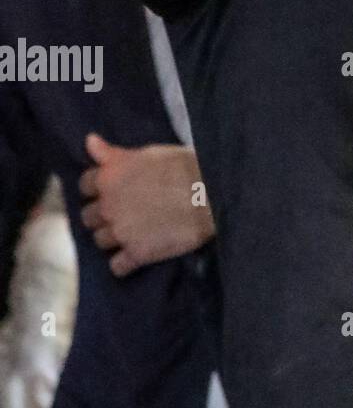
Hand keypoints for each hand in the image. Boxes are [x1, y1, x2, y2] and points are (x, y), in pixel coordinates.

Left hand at [78, 134, 213, 276]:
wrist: (212, 195)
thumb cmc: (185, 166)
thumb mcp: (150, 153)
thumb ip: (116, 153)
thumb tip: (89, 141)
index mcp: (109, 177)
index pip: (85, 185)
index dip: (99, 187)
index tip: (114, 188)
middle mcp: (108, 205)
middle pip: (89, 217)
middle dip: (104, 215)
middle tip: (126, 211)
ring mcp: (120, 232)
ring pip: (101, 241)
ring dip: (115, 237)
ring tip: (137, 231)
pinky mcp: (136, 254)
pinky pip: (117, 266)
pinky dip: (126, 262)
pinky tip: (141, 251)